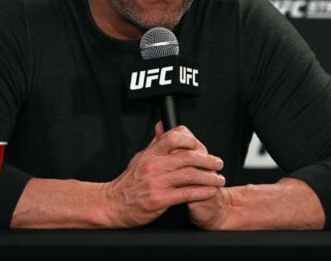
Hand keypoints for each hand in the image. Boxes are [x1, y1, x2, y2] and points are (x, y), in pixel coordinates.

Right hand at [101, 121, 224, 227]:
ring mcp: (156, 183)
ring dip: (209, 177)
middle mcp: (154, 166)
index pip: (174, 138)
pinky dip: (202, 192)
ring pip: (190, 176)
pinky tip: (209, 191)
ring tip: (219, 179)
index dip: (192, 140)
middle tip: (218, 163)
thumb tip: (162, 126)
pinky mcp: (159, 200)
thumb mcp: (140, 158)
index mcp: (150, 154)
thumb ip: (155, 144)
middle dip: (208, 160)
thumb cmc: (128, 183)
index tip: (202, 146)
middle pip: (188, 157)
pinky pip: (186, 194)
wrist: (112, 204)